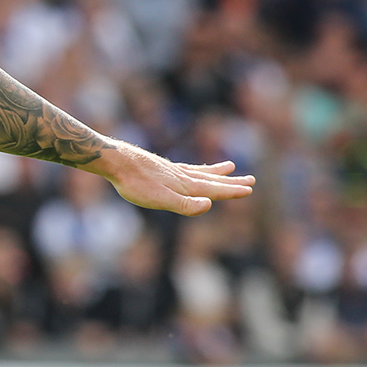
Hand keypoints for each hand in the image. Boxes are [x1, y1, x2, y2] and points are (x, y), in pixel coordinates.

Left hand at [93, 146, 254, 215]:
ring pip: (199, 172)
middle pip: (211, 179)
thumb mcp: (160, 199)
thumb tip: (209, 204)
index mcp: (185, 186)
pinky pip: (183, 168)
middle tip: (251, 180)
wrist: (114, 161)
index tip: (249, 189)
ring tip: (230, 166)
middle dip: (230, 182)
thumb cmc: (135, 184)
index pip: (213, 189)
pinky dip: (193, 168)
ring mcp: (170, 170)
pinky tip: (190, 169)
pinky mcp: (158, 166)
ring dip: (215, 171)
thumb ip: (185, 205)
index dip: (231, 191)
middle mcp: (181, 176)